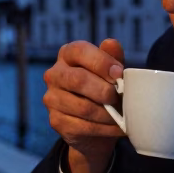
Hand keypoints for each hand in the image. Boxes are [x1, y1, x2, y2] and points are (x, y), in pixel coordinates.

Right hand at [43, 39, 125, 172]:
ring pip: (82, 107)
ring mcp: (52, 98)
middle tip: (120, 98)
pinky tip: (116, 127)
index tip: (120, 74)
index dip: (101, 62)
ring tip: (122, 116)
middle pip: (78, 80)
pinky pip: (82, 126)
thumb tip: (111, 43)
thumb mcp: (111, 71)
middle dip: (104, 91)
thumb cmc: (103, 89)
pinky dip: (104, 129)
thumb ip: (112, 57)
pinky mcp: (55, 121)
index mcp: (68, 54)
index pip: (80, 51)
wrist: (95, 124)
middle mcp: (54, 74)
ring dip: (107, 114)